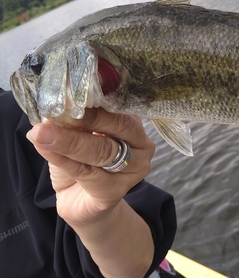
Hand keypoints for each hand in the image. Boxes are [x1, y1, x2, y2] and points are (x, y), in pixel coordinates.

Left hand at [27, 108, 154, 224]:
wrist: (81, 201)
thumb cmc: (82, 162)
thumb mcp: (77, 134)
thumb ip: (72, 120)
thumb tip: (57, 102)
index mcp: (134, 124)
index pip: (120, 106)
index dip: (96, 98)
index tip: (70, 91)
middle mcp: (142, 145)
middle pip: (118, 126)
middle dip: (86, 117)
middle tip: (58, 111)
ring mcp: (133, 170)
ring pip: (104, 151)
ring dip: (70, 141)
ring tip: (43, 133)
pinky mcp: (115, 192)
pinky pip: (87, 173)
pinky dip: (64, 160)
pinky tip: (45, 149)